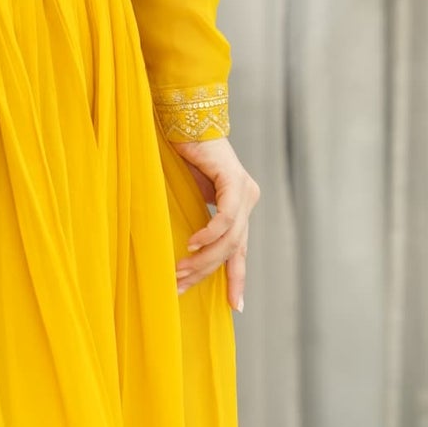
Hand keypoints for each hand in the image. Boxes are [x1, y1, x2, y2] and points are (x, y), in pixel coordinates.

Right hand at [172, 134, 257, 312]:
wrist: (182, 119)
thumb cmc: (181, 156)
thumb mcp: (189, 197)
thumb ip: (197, 221)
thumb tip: (187, 254)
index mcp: (241, 205)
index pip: (241, 251)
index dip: (237, 280)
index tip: (235, 307)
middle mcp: (248, 198)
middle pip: (233, 250)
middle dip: (206, 273)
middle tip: (180, 286)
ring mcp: (244, 189)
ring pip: (230, 239)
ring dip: (203, 259)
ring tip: (179, 270)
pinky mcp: (234, 179)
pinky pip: (226, 217)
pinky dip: (208, 234)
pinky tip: (191, 244)